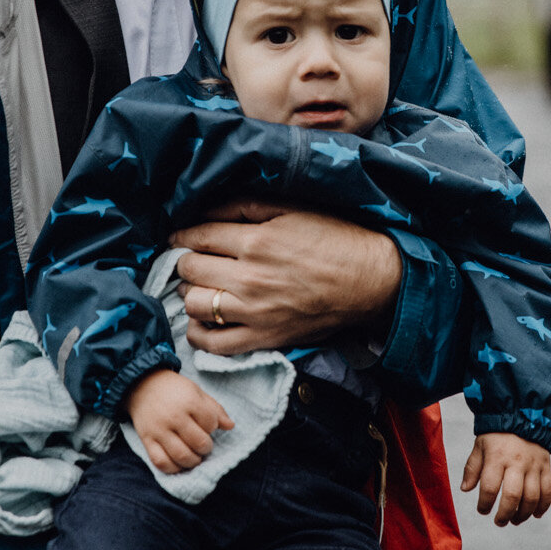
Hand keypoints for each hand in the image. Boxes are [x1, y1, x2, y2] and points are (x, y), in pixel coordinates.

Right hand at [126, 369, 233, 473]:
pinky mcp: (147, 440)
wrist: (142, 385)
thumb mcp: (196, 392)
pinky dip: (173, 468)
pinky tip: (179, 463)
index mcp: (188, 401)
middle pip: (198, 442)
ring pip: (181, 456)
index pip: (210, 423)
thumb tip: (230, 426)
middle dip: (206, 447)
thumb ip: (215, 409)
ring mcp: (159, 430)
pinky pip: (161, 462)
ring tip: (195, 456)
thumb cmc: (174, 390)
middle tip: (204, 445)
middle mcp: (173, 416)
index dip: (213, 427)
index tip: (208, 425)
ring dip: (193, 461)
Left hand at [173, 200, 401, 355]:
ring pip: (194, 304)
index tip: (180, 236)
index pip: (198, 237)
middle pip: (190, 270)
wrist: (370, 281)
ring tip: (201, 287)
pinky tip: (203, 320)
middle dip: (186, 261)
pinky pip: (213, 344)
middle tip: (194, 259)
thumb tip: (207, 210)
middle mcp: (250, 278)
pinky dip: (198, 332)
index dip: (183, 235)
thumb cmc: (335, 240)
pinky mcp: (263, 339)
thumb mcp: (292, 209)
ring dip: (190, 293)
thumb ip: (246, 206)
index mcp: (256, 242)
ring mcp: (254, 313)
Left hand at [460, 433, 550, 526]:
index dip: (485, 504)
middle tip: (499, 522)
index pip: (490, 487)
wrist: (523, 415)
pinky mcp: (546, 467)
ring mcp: (534, 465)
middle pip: (513, 496)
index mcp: (497, 457)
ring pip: (532, 497)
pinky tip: (535, 514)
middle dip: (505, 514)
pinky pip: (548, 490)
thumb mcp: (479, 446)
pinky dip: (543, 506)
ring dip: (523, 514)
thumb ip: (472, 468)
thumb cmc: (496, 434)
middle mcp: (517, 462)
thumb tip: (465, 489)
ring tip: (515, 520)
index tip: (482, 510)